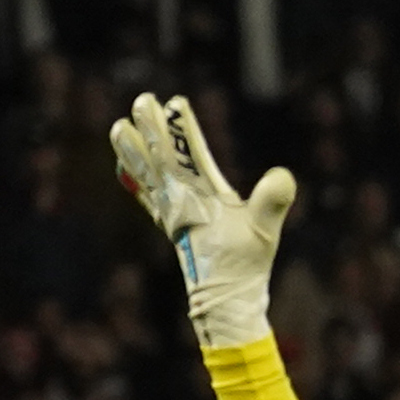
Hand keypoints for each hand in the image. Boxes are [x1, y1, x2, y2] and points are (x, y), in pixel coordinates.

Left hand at [108, 90, 295, 349]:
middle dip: (151, 129)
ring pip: (145, 176)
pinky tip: (126, 169)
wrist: (225, 300)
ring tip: (118, 127)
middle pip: (159, 158)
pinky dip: (134, 180)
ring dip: (132, 151)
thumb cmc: (246, 265)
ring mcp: (172, 215)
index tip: (174, 102)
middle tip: (141, 99)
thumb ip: (271, 203)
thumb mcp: (265, 232)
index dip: (180, 129)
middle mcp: (180, 203)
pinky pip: (146, 197)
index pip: (186, 155)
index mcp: (201, 198)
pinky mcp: (172, 227)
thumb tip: (282, 175)